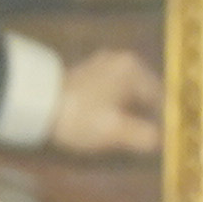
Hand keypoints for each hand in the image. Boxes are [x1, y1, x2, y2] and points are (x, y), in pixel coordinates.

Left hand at [45, 41, 167, 156]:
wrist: (37, 104)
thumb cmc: (81, 118)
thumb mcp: (115, 131)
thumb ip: (143, 136)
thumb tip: (162, 141)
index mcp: (133, 69)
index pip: (159, 96)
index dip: (164, 119)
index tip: (165, 138)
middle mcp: (121, 60)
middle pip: (144, 91)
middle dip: (148, 113)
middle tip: (150, 138)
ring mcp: (102, 63)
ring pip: (127, 90)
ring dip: (132, 109)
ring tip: (132, 132)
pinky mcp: (87, 72)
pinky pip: (112, 89)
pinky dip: (116, 103)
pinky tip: (112, 119)